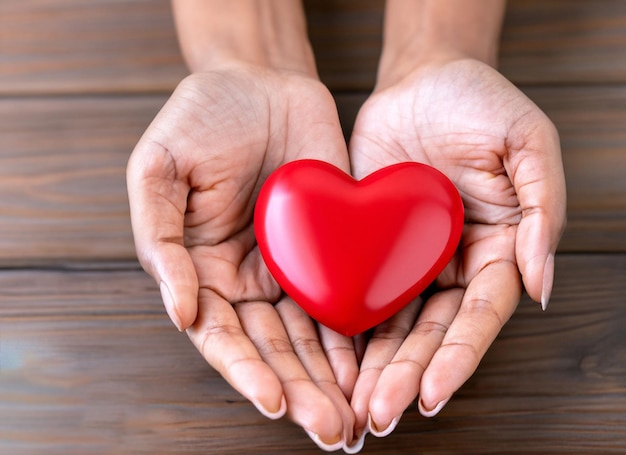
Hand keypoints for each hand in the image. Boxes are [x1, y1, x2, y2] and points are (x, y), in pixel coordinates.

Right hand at [126, 65, 358, 449]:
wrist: (259, 80)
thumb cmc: (200, 118)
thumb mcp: (158, 168)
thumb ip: (160, 240)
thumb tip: (180, 311)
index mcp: (200, 270)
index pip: (223, 335)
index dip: (247, 371)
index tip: (275, 402)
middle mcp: (246, 279)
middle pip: (272, 349)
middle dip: (300, 391)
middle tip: (330, 431)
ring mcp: (289, 268)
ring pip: (310, 337)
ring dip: (331, 379)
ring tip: (353, 420)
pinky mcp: (329, 248)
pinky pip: (343, 298)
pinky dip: (356, 336)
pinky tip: (371, 369)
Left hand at [347, 58, 565, 437]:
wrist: (421, 78)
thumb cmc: (480, 102)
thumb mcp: (528, 141)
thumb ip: (543, 209)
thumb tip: (542, 283)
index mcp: (496, 249)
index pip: (478, 315)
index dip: (457, 357)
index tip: (433, 395)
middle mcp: (452, 264)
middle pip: (430, 332)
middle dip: (407, 375)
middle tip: (380, 415)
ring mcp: (409, 258)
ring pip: (391, 323)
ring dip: (374, 366)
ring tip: (353, 405)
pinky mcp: (369, 243)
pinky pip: (356, 289)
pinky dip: (344, 327)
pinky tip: (329, 360)